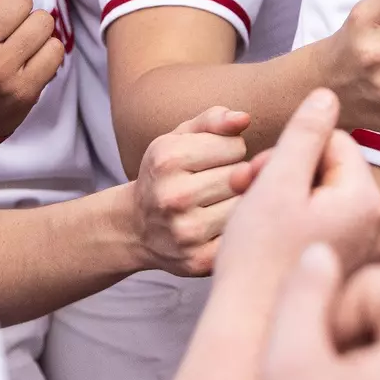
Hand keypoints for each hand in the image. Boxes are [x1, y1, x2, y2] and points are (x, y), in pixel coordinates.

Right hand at [133, 105, 255, 276]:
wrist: (136, 227)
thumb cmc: (168, 174)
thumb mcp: (180, 138)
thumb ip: (213, 121)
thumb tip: (244, 119)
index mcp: (167, 159)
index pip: (236, 146)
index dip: (230, 151)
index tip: (215, 160)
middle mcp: (173, 196)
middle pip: (242, 176)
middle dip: (237, 175)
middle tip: (216, 184)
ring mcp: (186, 231)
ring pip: (243, 206)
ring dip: (238, 202)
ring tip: (218, 203)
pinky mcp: (199, 260)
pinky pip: (239, 235)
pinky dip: (235, 229)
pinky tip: (219, 226)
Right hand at [214, 89, 379, 297]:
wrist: (249, 330)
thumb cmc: (258, 258)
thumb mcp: (278, 182)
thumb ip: (304, 133)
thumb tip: (327, 96)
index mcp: (365, 200)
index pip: (336, 141)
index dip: (293, 149)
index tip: (260, 172)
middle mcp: (377, 228)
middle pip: (333, 172)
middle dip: (291, 174)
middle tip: (250, 191)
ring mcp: (366, 255)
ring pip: (327, 201)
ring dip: (291, 200)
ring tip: (257, 218)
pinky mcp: (350, 275)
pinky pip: (328, 231)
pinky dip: (299, 228)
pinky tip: (271, 244)